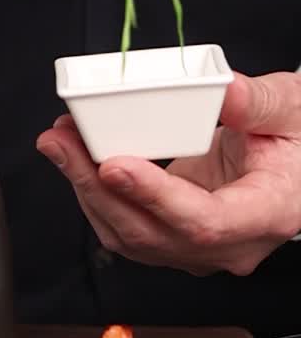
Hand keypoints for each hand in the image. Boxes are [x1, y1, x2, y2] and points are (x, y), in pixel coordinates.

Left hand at [36, 70, 300, 274]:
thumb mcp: (293, 108)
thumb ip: (258, 101)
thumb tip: (223, 90)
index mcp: (268, 214)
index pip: (204, 221)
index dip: (153, 196)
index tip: (112, 165)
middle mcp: (232, 244)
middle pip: (152, 233)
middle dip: (96, 186)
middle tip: (61, 141)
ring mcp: (202, 248)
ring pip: (132, 236)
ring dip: (87, 189)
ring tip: (60, 142)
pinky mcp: (177, 236)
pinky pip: (129, 227)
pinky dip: (96, 194)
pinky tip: (76, 159)